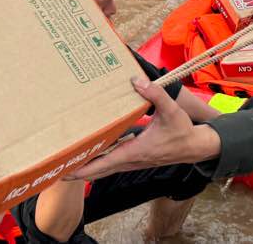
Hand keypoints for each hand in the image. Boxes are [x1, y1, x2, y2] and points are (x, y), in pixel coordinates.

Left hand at [66, 78, 219, 180]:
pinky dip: (100, 161)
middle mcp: (132, 159)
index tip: (68, 171)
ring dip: (89, 167)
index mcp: (137, 150)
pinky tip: (93, 153)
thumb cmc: (183, 131)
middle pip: (100, 170)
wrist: (195, 147)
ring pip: (106, 168)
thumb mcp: (171, 111)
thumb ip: (155, 94)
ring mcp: (134, 160)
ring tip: (69, 162)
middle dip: (80, 171)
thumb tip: (137, 81)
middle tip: (57, 170)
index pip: (106, 162)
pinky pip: (113, 162)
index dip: (86, 168)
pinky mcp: (137, 158)